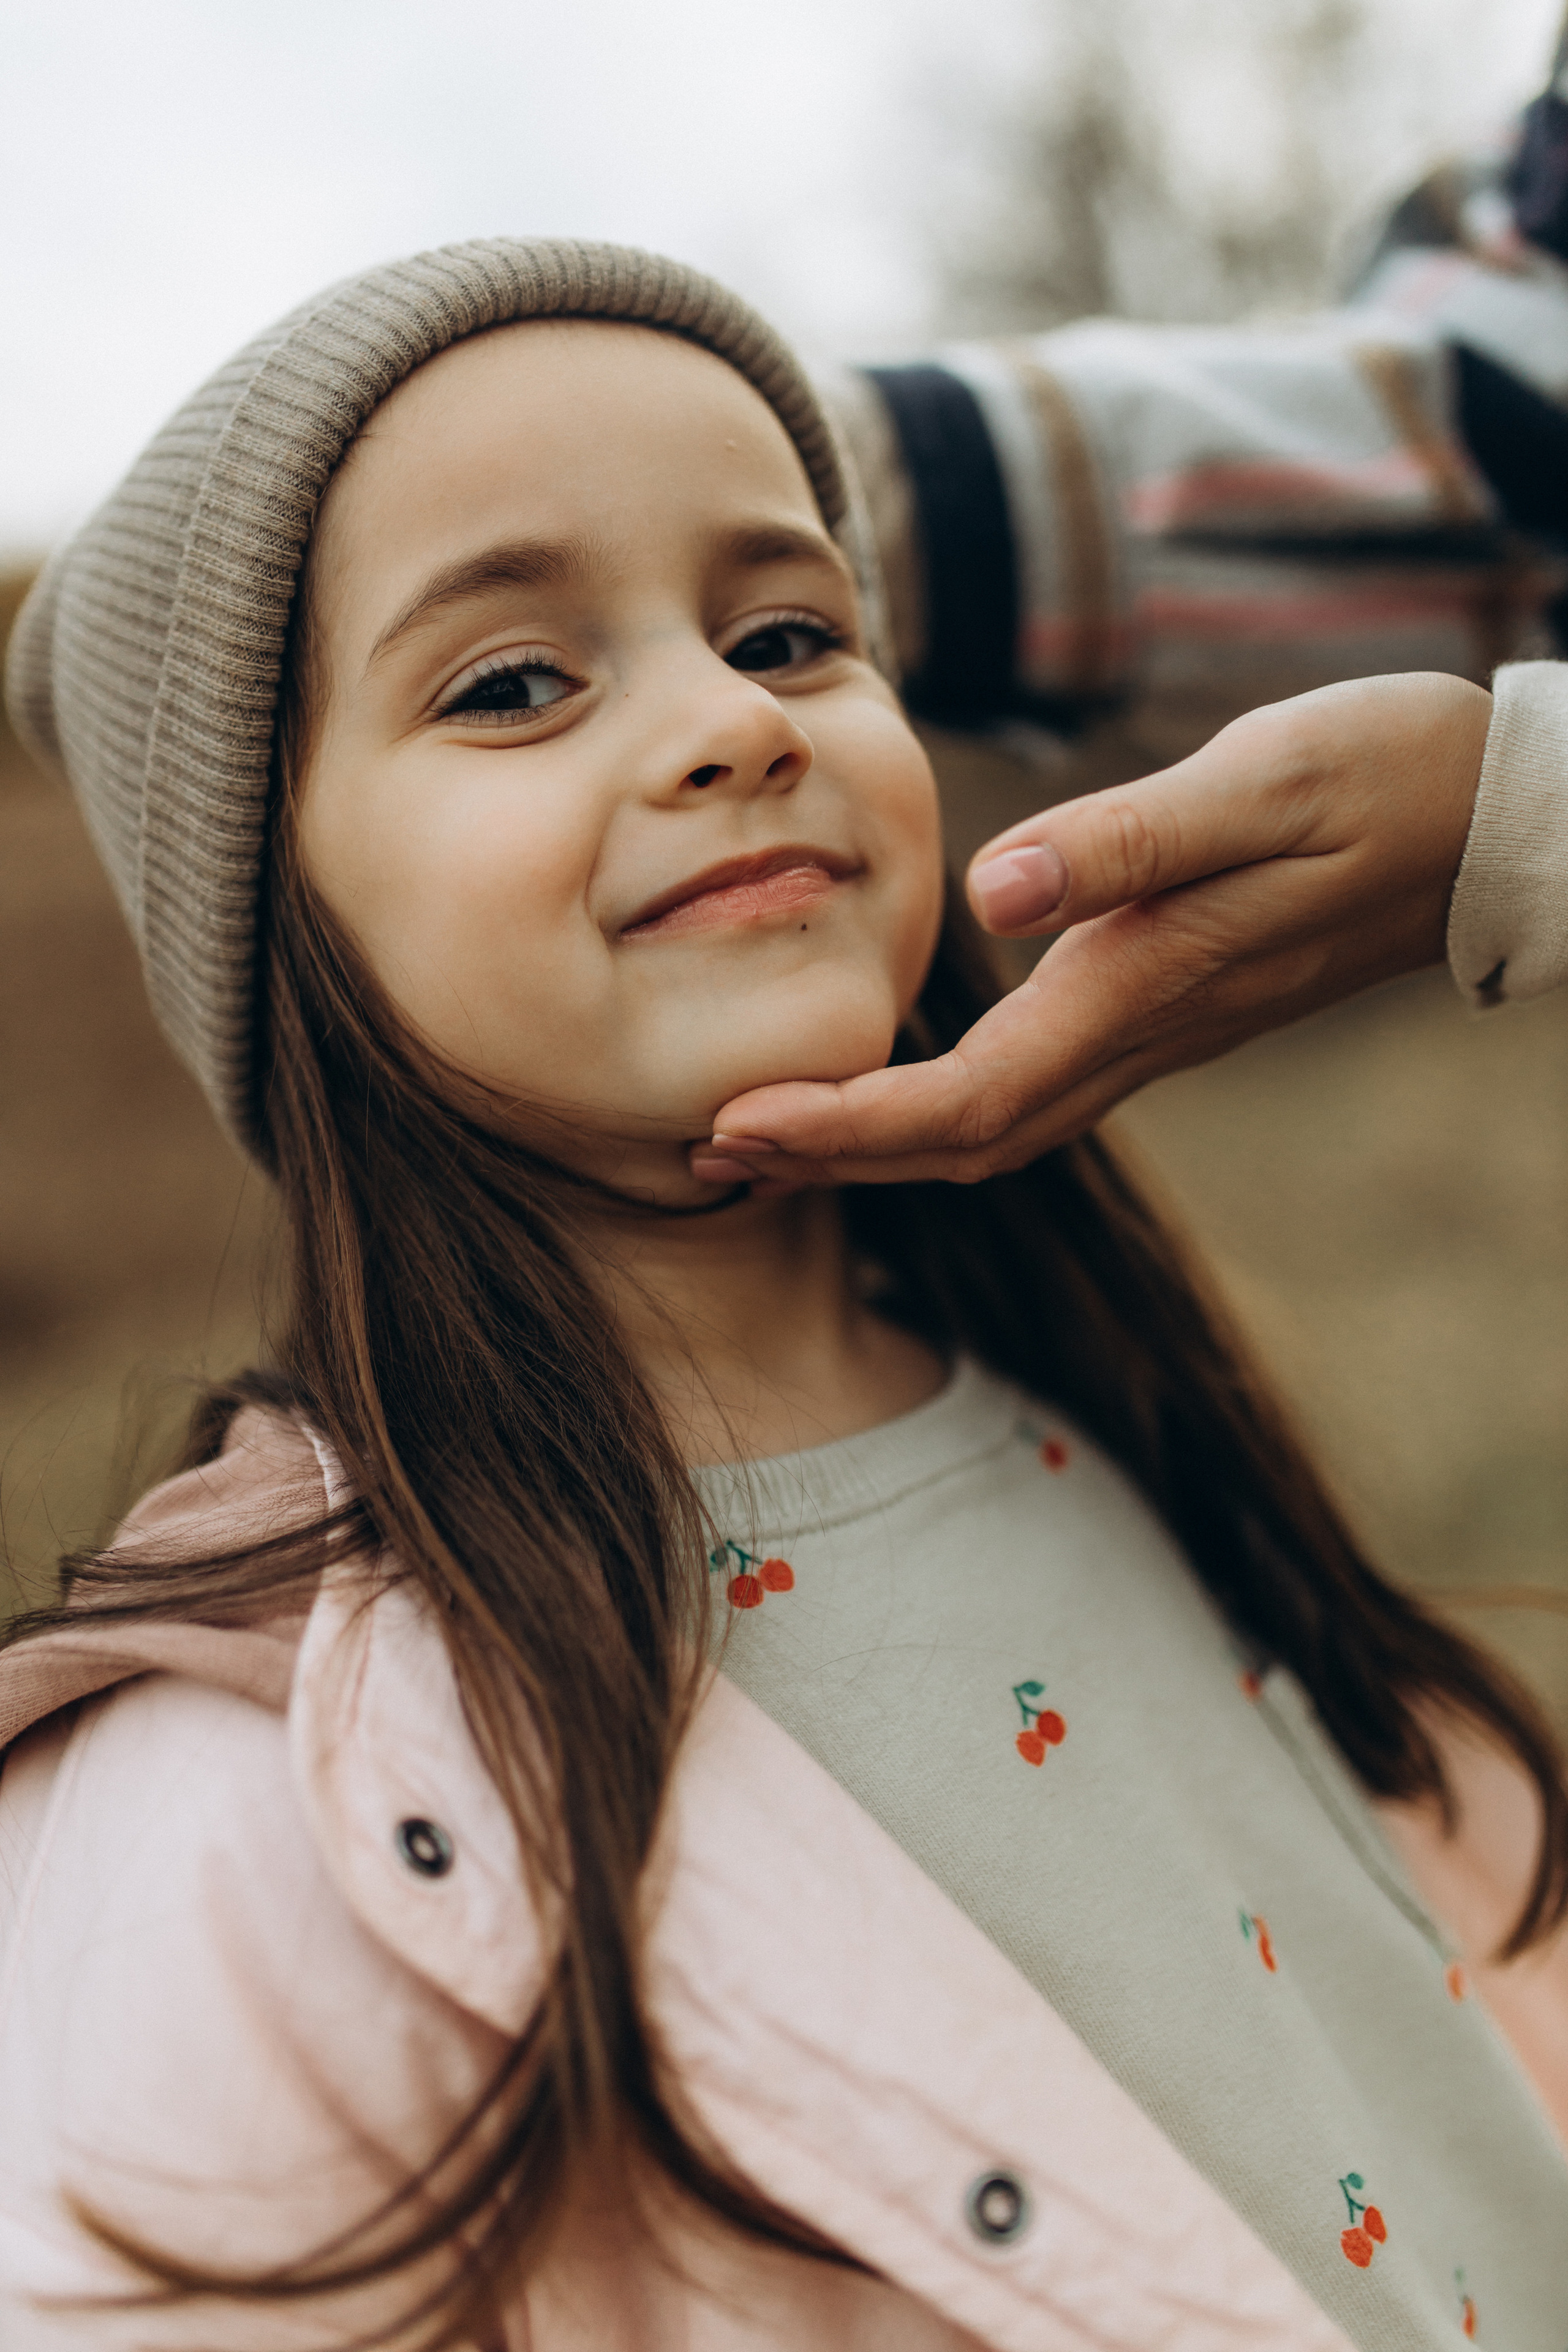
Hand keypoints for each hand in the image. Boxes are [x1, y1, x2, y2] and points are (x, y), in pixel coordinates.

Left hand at [692, 671, 1492, 1186]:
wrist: (1481, 819)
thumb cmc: (1376, 782)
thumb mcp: (1257, 785)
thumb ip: (1127, 840)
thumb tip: (995, 892)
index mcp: (1138, 988)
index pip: (966, 1098)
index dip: (846, 1124)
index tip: (737, 1122)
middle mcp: (1137, 1031)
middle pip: (965, 1142)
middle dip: (835, 1157)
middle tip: (709, 1149)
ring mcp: (1153, 1030)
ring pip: (996, 1128)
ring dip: (879, 1144)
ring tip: (771, 1132)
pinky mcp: (1161, 1004)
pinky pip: (1030, 1092)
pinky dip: (938, 1108)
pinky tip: (894, 1085)